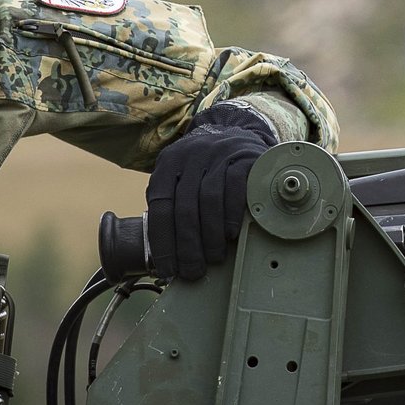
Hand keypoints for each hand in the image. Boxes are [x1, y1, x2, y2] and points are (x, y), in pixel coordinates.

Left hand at [146, 103, 275, 280]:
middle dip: (186, 245)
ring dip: (209, 235)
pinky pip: (235, 189)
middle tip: (193, 271)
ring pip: (209, 200)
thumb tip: (167, 255)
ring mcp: (218, 154)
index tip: (168, 267)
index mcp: (168, 164)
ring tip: (213, 257)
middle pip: (184, 207)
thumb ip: (173, 205)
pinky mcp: (244, 158)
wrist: (238, 133)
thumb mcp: (182, 178)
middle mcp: (191, 155)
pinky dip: (230, 215)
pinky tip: (229, 234)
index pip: (160, 206)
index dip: (162, 240)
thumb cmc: (206, 169)